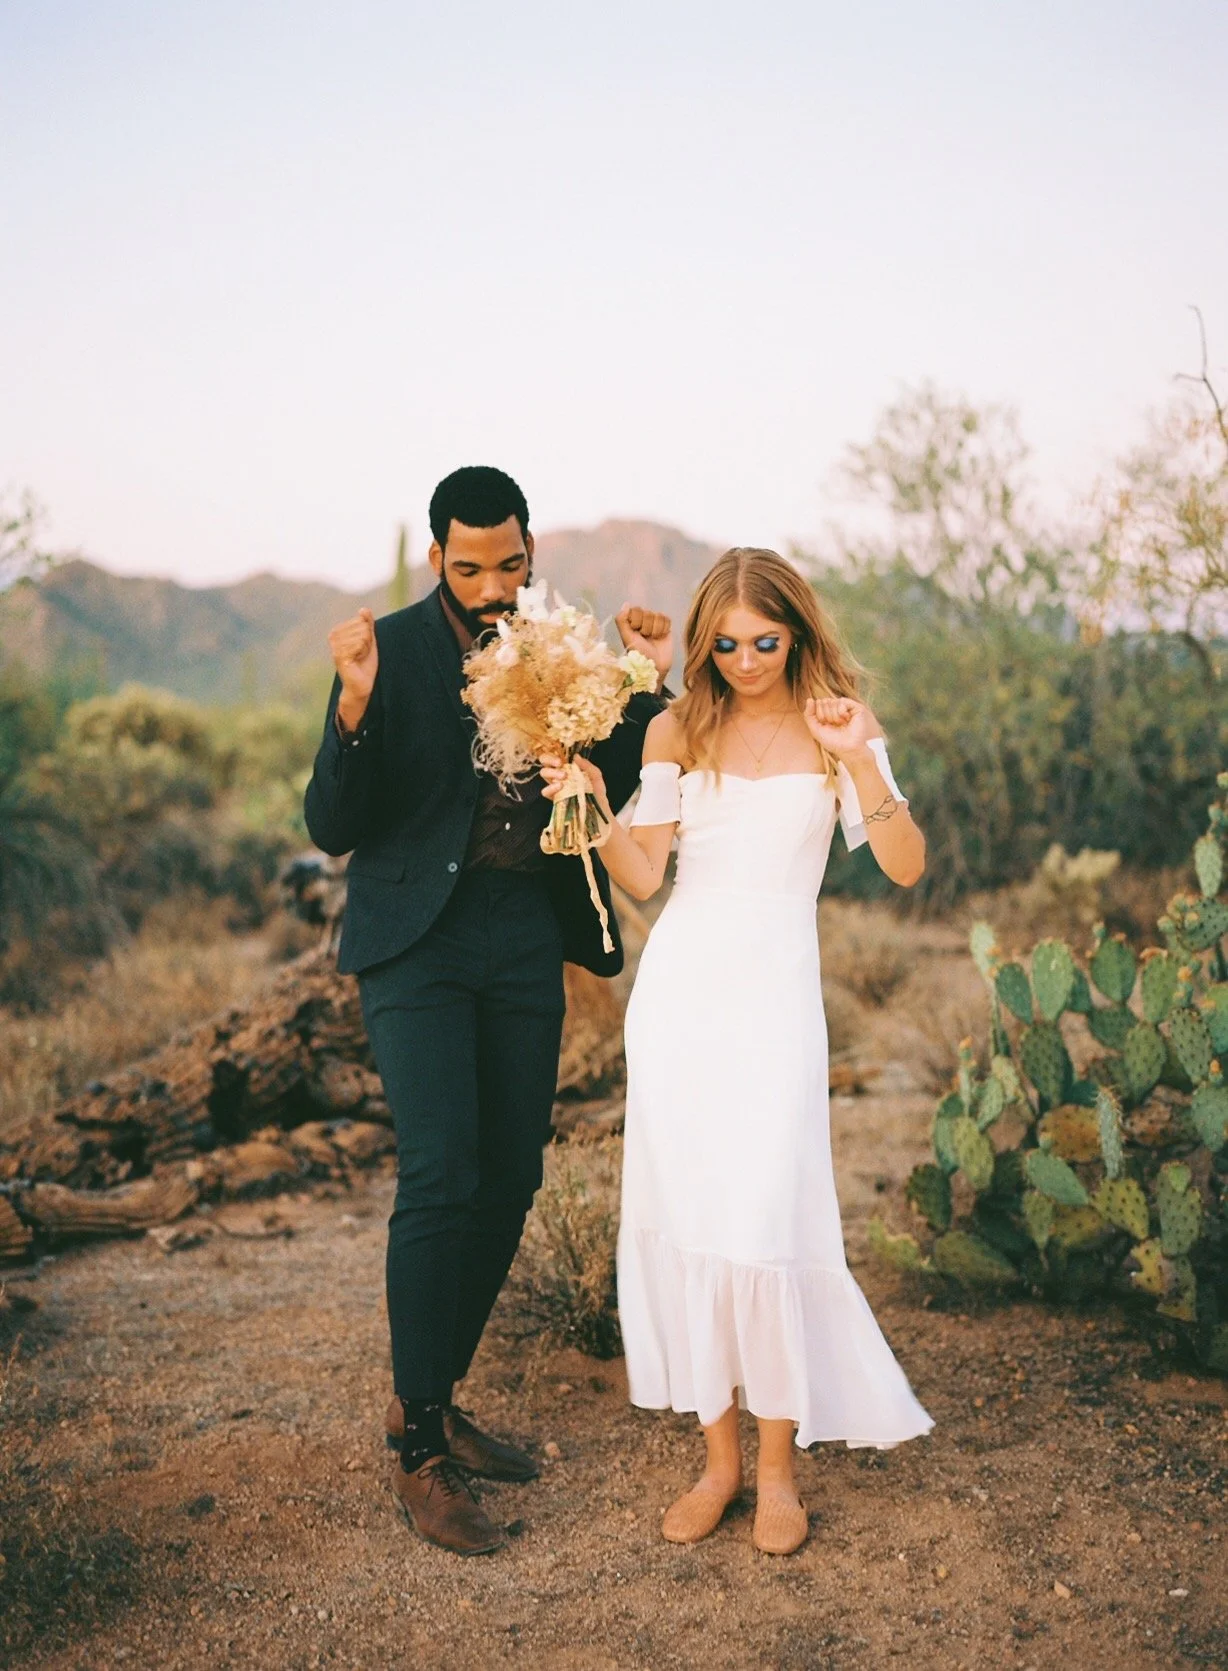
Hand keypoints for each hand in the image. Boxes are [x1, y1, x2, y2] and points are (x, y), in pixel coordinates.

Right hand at [329, 608, 377, 728]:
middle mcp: (333, 636)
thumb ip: (367, 624)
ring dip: (366, 649)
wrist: (361, 685)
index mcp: (338, 630)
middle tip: (361, 654)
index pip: (362, 621)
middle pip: (363, 627)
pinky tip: (357, 661)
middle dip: (368, 642)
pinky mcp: (339, 654)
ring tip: (359, 658)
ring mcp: (335, 645)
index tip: (362, 648)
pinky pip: (360, 644)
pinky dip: (363, 653)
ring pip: (362, 636)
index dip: (368, 635)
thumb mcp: (369, 640)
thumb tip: (364, 608)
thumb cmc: (365, 663)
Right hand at [540, 754, 611, 818]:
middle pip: (545, 761)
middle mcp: (559, 774)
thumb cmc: (596, 791)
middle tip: (559, 764)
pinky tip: (560, 786)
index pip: (554, 755)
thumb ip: (587, 765)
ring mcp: (555, 786)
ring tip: (563, 777)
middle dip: (549, 759)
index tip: (561, 758)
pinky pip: (545, 791)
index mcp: (567, 767)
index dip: (553, 754)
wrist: (598, 809)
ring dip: (551, 772)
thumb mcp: (595, 775)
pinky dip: (550, 788)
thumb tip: (575, 757)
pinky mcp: (554, 798)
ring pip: (544, 774)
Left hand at [615, 603, 671, 686]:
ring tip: (653, 640)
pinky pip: (666, 619)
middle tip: (645, 639)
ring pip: (658, 616)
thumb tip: (626, 604)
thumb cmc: (638, 653)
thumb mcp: (626, 637)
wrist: (655, 666)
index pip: (636, 609)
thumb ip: (622, 620)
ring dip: (655, 630)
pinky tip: (661, 638)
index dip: (636, 621)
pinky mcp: (665, 627)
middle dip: (646, 627)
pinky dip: (664, 629)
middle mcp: (642, 621)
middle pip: (647, 613)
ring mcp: (654, 624)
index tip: (635, 632)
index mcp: (630, 622)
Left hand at [802, 696, 877, 760]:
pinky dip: (841, 711)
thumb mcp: (815, 729)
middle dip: (826, 716)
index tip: (826, 726)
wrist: (847, 749)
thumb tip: (810, 699)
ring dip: (834, 716)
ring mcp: (846, 707)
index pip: (817, 704)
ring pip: (832, 701)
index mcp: (827, 712)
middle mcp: (837, 708)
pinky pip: (842, 701)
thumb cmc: (832, 741)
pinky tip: (846, 719)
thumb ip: (808, 715)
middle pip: (824, 701)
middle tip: (834, 726)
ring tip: (841, 724)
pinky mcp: (855, 707)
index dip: (819, 716)